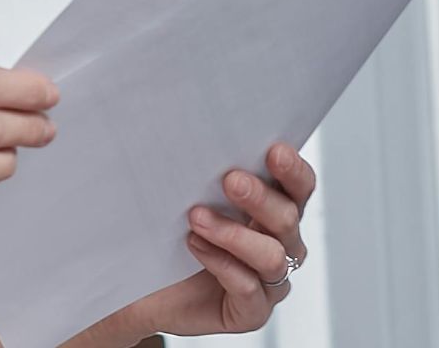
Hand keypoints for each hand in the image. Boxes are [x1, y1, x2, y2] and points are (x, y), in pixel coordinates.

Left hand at [74, 142, 317, 343]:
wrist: (138, 285)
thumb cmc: (166, 234)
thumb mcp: (185, 194)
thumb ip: (203, 169)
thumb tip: (194, 129)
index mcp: (273, 210)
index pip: (300, 188)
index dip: (293, 171)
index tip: (273, 151)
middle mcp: (278, 245)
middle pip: (288, 218)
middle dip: (260, 197)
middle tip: (230, 180)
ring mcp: (268, 282)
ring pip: (271, 256)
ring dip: (234, 234)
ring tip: (197, 217)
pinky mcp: (250, 311)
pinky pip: (250, 290)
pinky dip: (223, 264)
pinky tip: (195, 246)